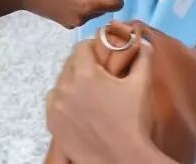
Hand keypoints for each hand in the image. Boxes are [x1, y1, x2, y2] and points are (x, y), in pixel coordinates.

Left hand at [46, 38, 165, 163]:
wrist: (123, 159)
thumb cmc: (133, 121)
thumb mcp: (141, 85)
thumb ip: (142, 58)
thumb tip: (142, 43)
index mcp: (85, 74)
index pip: (82, 47)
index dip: (94, 47)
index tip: (103, 54)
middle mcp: (66, 87)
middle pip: (70, 63)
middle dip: (84, 64)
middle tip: (100, 74)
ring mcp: (57, 107)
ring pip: (61, 82)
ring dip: (73, 81)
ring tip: (90, 92)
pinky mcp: (53, 123)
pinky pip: (55, 102)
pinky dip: (64, 100)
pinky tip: (79, 106)